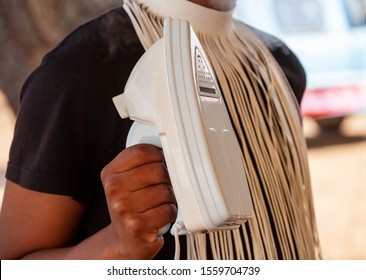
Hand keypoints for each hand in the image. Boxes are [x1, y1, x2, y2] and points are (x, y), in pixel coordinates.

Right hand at [100, 144, 176, 258]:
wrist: (123, 238)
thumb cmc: (128, 205)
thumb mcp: (123, 180)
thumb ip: (139, 163)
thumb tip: (166, 150)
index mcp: (110, 174)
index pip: (141, 152)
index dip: (157, 155)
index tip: (160, 161)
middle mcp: (114, 190)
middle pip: (158, 170)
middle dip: (165, 178)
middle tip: (160, 186)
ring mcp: (125, 209)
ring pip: (166, 190)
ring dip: (169, 197)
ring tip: (158, 203)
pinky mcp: (139, 226)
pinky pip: (169, 210)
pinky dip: (170, 212)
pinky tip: (159, 215)